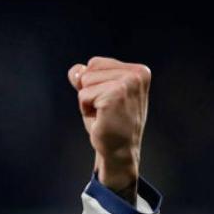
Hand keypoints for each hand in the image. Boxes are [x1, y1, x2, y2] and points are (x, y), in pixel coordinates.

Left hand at [68, 57, 150, 202]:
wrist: (119, 150)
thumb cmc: (109, 122)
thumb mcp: (98, 94)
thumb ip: (87, 77)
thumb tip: (75, 70)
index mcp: (138, 71)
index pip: (95, 63)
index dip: (92, 84)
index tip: (107, 101)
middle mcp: (137, 74)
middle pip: (88, 70)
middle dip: (88, 91)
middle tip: (104, 109)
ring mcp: (128, 83)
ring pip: (85, 81)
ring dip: (87, 101)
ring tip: (103, 114)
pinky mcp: (116, 94)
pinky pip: (83, 95)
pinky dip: (85, 108)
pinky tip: (101, 118)